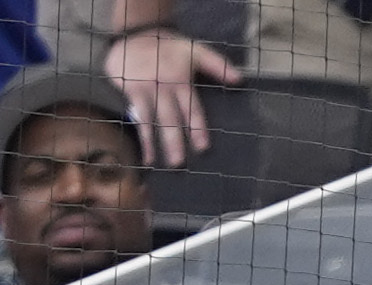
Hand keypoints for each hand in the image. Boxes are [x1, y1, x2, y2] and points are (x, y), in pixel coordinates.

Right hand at [105, 24, 239, 166]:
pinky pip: (137, 118)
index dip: (197, 128)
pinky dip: (142, 138)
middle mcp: (163, 88)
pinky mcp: (131, 92)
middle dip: (175, 140)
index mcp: (181, 81)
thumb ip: (218, 65)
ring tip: (163, 163)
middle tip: (180, 163)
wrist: (135, 33)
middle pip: (171, 118)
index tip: (202, 146)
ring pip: (152, 120)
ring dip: (156, 142)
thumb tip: (240, 80)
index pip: (191, 108)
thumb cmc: (169, 47)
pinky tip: (146, 157)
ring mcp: (145, 91)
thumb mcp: (196, 50)